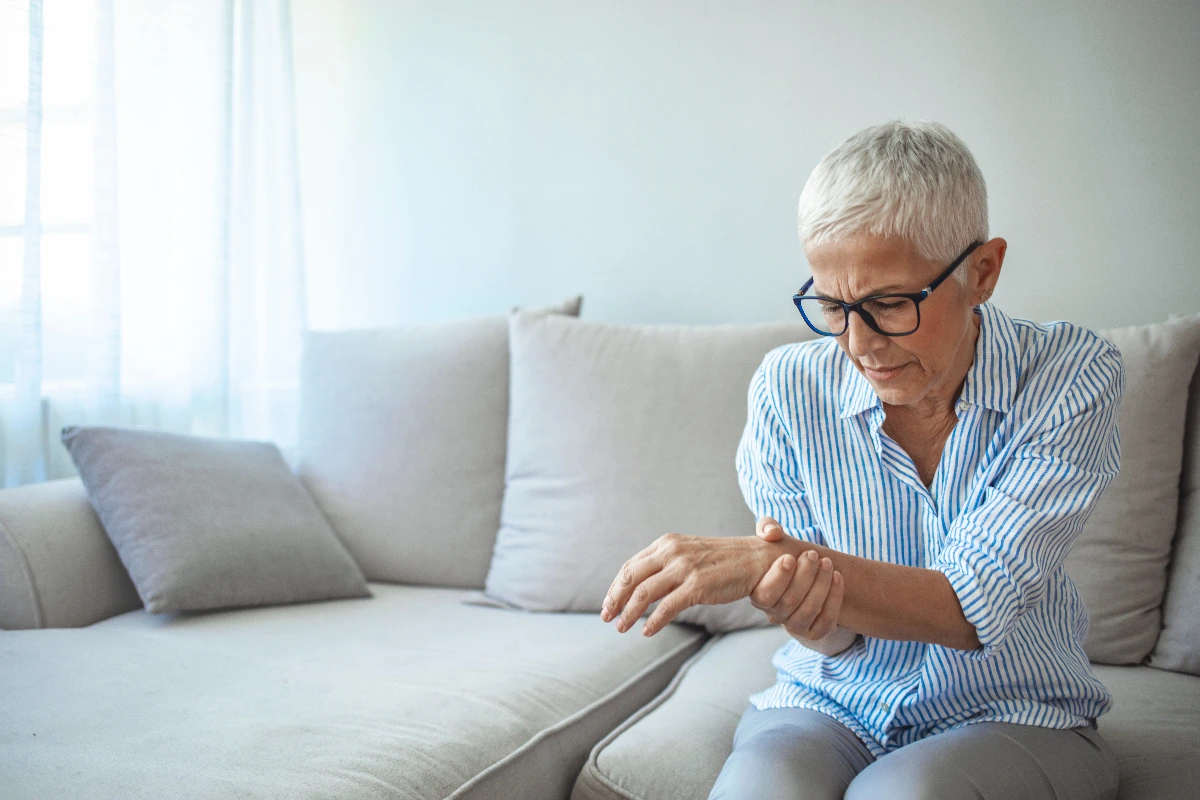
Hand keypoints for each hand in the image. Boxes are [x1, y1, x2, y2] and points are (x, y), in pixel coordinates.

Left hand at [600, 532, 778, 636]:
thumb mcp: (688, 556)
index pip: (631, 566)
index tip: (608, 603)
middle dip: (615, 600)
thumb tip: (640, 589)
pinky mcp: (698, 585)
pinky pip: (667, 607)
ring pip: (644, 594)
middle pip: (631, 578)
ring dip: (629, 613)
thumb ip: (665, 567)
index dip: (616, 587)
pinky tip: (646, 631)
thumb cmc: (722, 562)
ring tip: (622, 628)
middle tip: (607, 617)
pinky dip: (654, 621)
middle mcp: (672, 552)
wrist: (757, 559)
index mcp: (666, 544)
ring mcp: (684, 568)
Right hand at [751, 517, 844, 641]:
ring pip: (808, 611)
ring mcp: (794, 625)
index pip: (765, 595)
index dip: (778, 577)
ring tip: (828, 563)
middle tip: (814, 555)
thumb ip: (767, 527)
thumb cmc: (785, 555)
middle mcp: (774, 614)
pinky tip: (838, 578)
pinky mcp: (813, 632)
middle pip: (789, 601)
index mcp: (758, 594)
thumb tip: (772, 533)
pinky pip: (825, 622)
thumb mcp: (773, 538)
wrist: (804, 578)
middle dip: (805, 576)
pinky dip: (834, 599)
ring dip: (821, 585)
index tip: (790, 557)